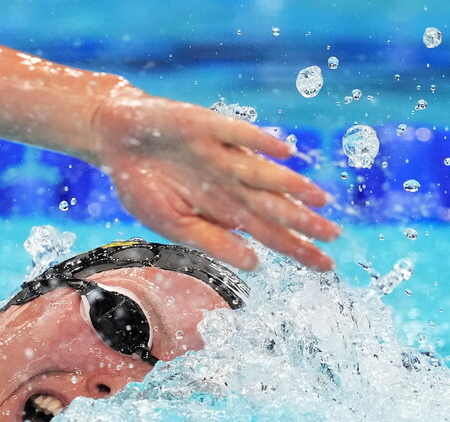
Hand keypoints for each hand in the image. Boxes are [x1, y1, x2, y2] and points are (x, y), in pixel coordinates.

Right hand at [92, 92, 340, 271]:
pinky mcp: (207, 127)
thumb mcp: (173, 225)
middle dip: (304, 223)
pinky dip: (259, 143)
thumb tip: (254, 265)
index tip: (325, 266)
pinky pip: (237, 135)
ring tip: (319, 199)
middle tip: (335, 237)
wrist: (115, 141)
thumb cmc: (142, 185)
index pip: (269, 233)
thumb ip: (212, 241)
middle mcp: (231, 183)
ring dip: (290, 186)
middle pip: (274, 206)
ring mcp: (221, 155)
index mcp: (224, 209)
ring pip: (262, 173)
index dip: (297, 248)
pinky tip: (285, 153)